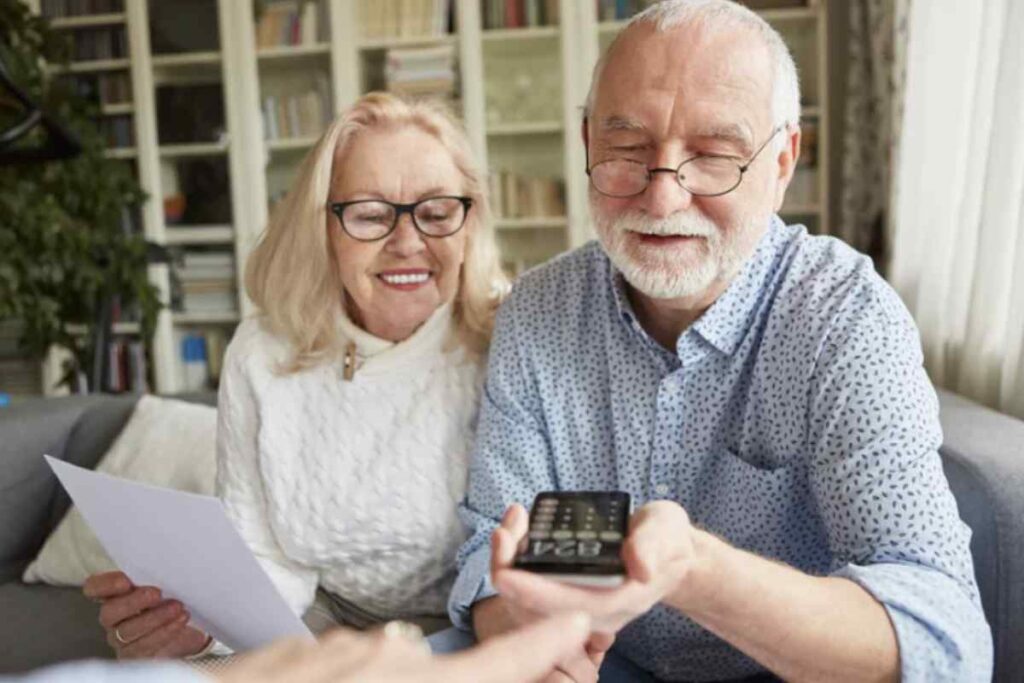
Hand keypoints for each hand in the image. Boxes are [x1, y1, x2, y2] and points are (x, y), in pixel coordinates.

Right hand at [83, 571, 209, 658]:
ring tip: (178, 607)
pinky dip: (165, 631)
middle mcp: (113, 618)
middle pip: (109, 612)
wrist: (188, 629)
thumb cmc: (170, 599)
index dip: (104, 585)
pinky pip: (145, 646)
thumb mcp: (164, 584)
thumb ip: (156, 575)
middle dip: (133, 602)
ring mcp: (121, 639)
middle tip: (157, 593)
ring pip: (128, 631)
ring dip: (155, 618)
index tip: (125, 581)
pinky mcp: (135, 655)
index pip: (95, 587)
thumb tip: (168, 560)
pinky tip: (180, 620)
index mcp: (113, 594)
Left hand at [215, 612, 592, 682]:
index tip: (576, 619)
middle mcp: (388, 658)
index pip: (498, 665)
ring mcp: (339, 649)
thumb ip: (441, 675)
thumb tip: (438, 666)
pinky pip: (331, 669)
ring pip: (375, 673)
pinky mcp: (299, 648)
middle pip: (429, 674)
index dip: (539, 646)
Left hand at [491, 500, 698, 635]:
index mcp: (617, 601)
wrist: (669, 553)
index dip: (534, 593)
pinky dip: (517, 558)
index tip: (506, 574)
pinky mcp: (566, 592)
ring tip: (509, 522)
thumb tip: (639, 567)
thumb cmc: (667, 540)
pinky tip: (515, 529)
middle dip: (511, 570)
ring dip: (510, 561)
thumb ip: (652, 546)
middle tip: (502, 532)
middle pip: (537, 607)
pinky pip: (531, 584)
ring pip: (527, 597)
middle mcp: (593, 612)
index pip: (569, 605)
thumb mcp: (666, 532)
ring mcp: (577, 605)